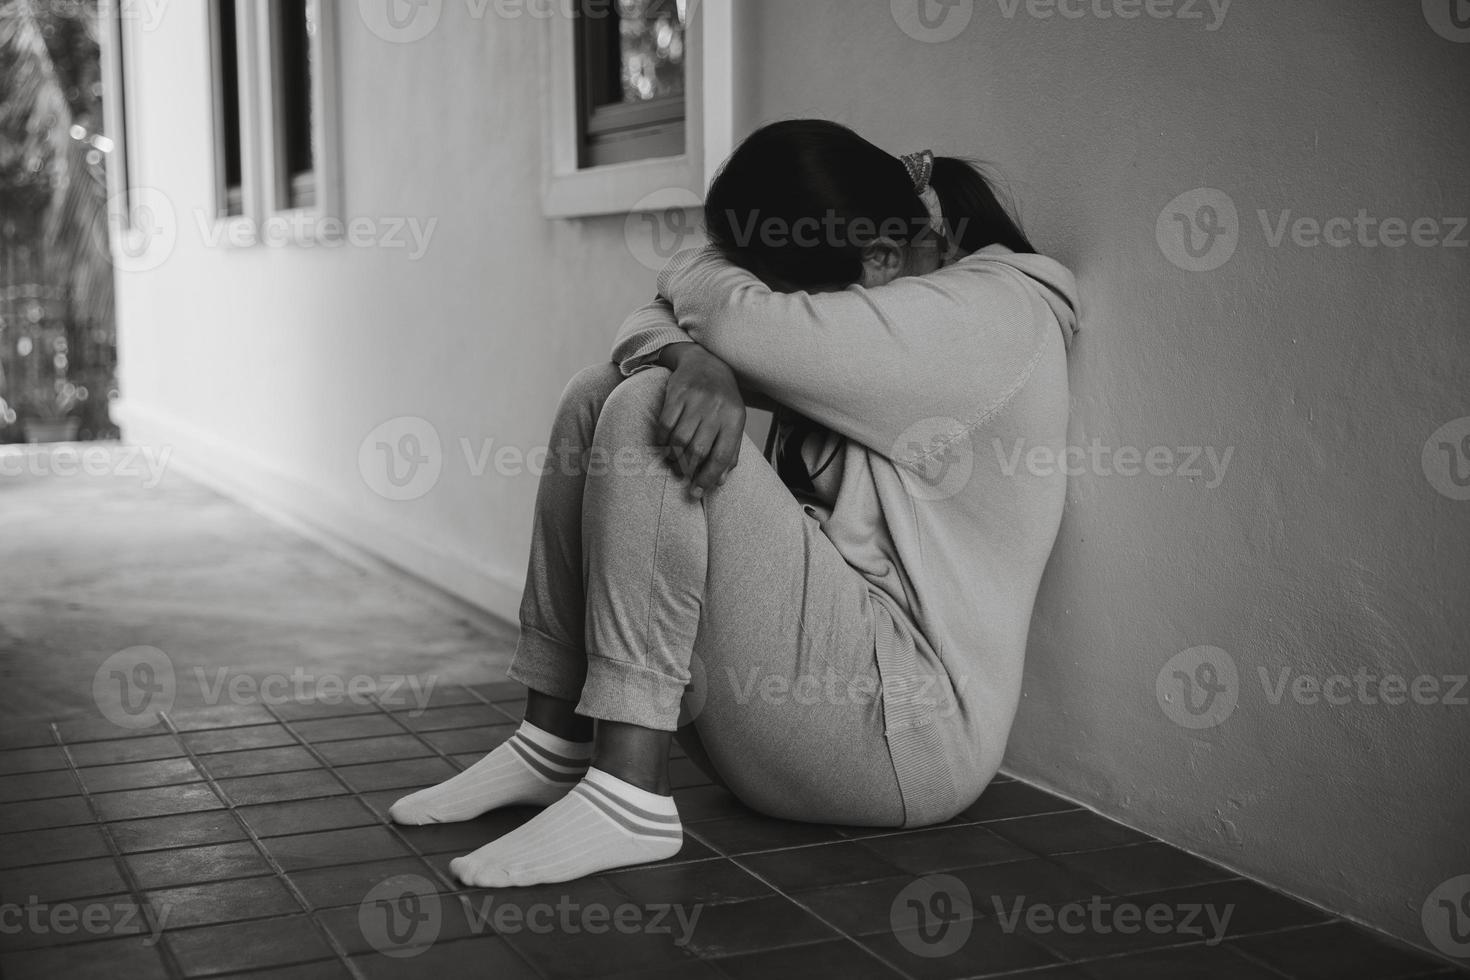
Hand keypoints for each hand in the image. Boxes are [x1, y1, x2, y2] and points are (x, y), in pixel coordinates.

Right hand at [655, 342, 744, 498]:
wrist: (707, 363)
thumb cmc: (722, 401)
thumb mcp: (734, 423)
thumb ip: (730, 452)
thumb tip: (719, 482)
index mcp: (734, 419)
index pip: (721, 456)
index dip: (708, 478)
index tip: (696, 493)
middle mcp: (716, 409)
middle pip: (698, 450)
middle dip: (688, 469)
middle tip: (683, 476)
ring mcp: (696, 400)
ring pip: (679, 439)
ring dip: (673, 457)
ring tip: (673, 463)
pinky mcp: (677, 393)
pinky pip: (665, 424)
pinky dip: (661, 440)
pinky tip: (663, 445)